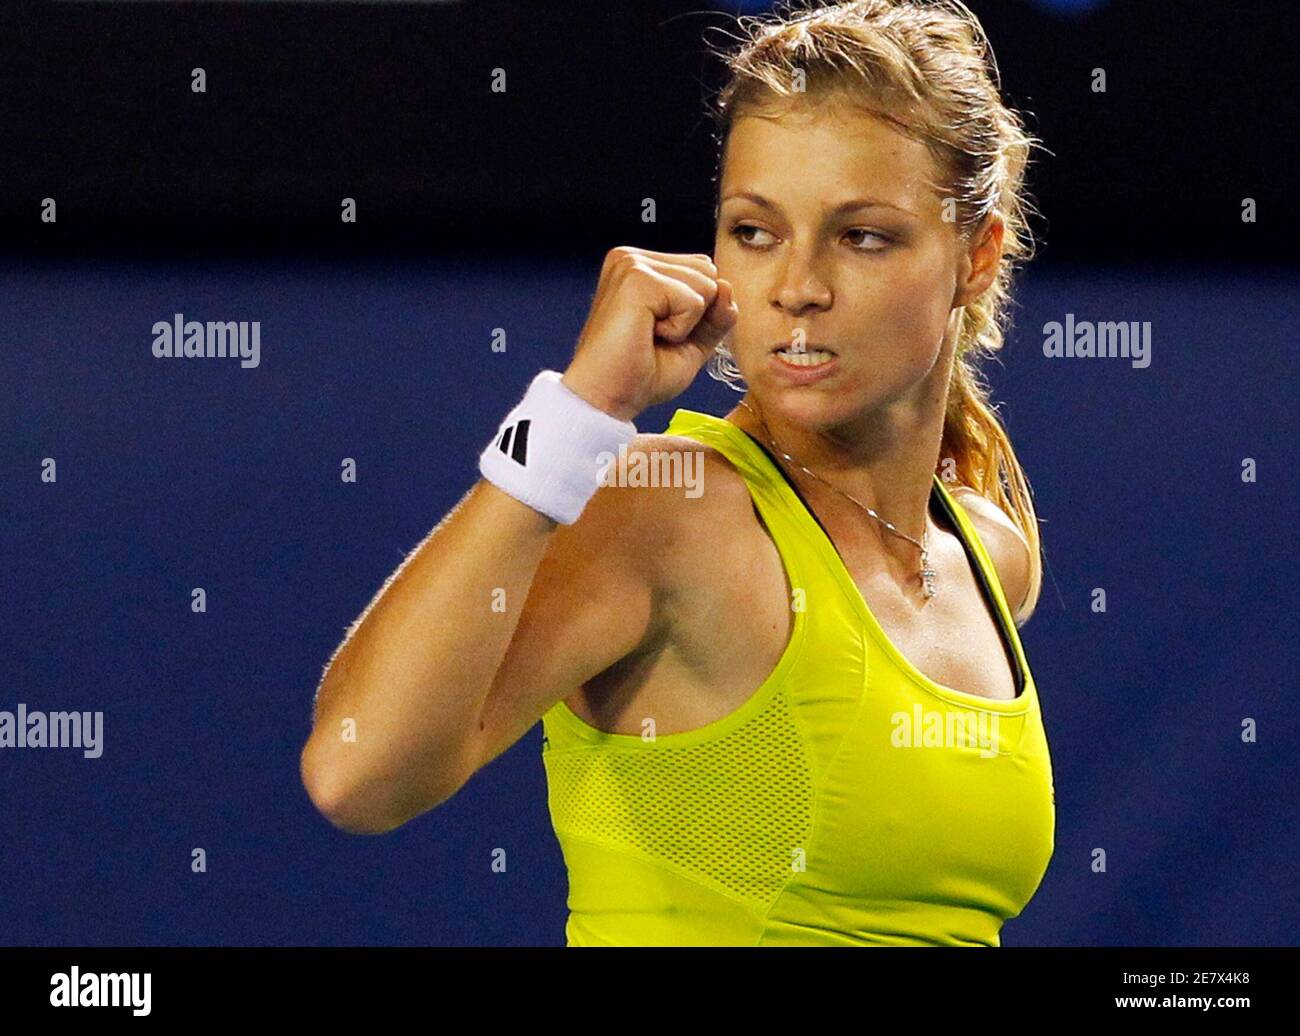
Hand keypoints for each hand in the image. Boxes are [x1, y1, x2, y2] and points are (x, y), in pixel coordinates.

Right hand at [561, 247, 737, 421]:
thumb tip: (728, 286)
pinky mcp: (637, 280)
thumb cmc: (638, 375)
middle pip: (708, 271)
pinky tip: (647, 336)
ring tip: (649, 336)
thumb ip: (715, 315)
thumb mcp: (692, 343)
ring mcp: (632, 265)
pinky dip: (680, 330)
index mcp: (641, 267)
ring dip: (686, 323)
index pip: (703, 269)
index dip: (698, 312)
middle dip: (696, 314)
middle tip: (655, 337)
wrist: (605, 400)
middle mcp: (633, 258)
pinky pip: (693, 301)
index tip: (660, 334)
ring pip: (705, 283)